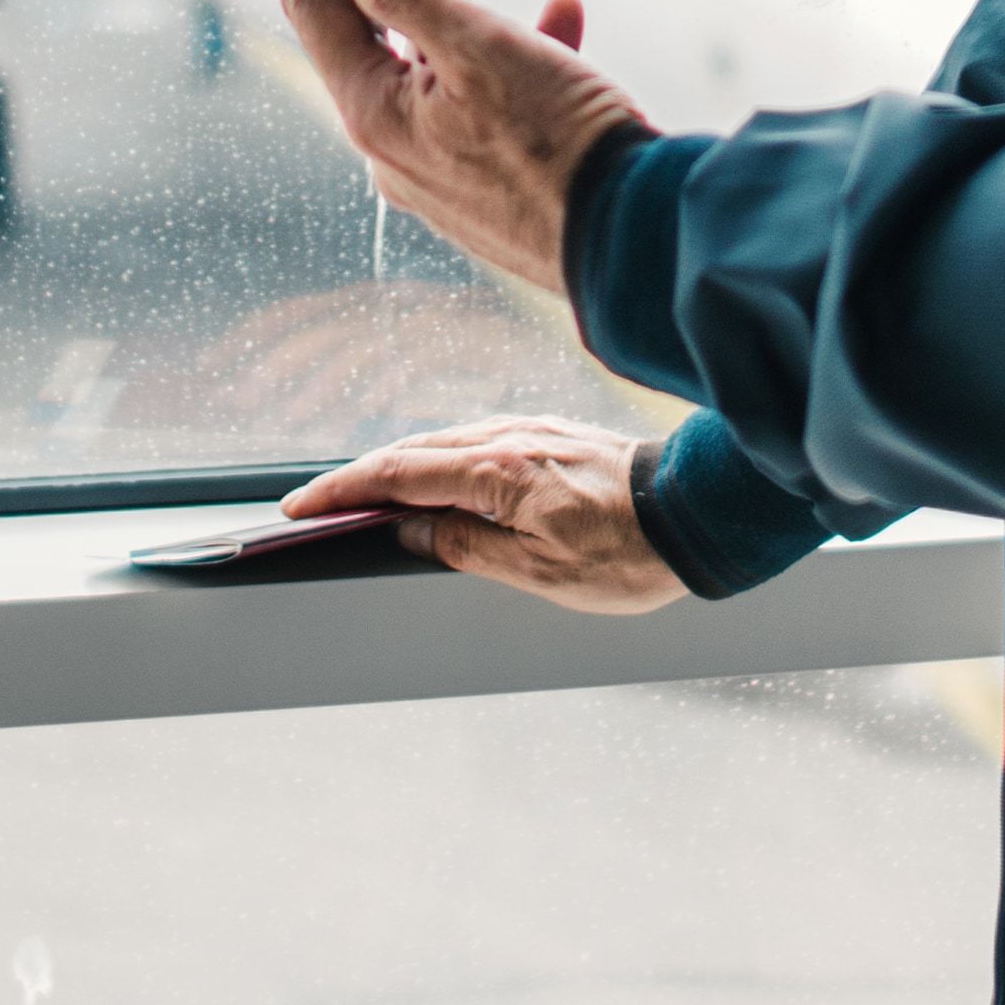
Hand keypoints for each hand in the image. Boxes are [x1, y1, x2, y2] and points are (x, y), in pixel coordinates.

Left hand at [251, 0, 648, 293]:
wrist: (633, 242)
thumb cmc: (559, 145)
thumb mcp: (481, 50)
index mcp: (375, 115)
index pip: (309, 8)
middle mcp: (395, 152)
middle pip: (369, 41)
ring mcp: (442, 176)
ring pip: (429, 72)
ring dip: (447, 14)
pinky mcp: (492, 188)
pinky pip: (484, 108)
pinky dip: (511, 58)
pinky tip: (559, 23)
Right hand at [281, 415, 685, 614]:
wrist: (702, 512)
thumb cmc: (630, 554)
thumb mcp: (538, 572)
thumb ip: (465, 546)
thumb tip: (411, 530)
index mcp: (500, 474)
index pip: (400, 476)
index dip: (345, 491)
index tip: (302, 507)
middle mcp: (512, 440)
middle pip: (415, 452)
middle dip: (360, 477)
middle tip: (318, 505)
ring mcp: (535, 431)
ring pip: (447, 443)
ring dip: (400, 466)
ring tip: (365, 498)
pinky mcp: (554, 435)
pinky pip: (479, 442)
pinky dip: (441, 459)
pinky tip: (437, 480)